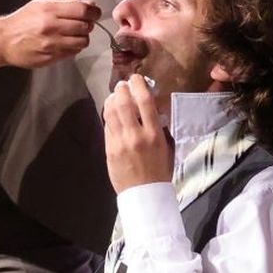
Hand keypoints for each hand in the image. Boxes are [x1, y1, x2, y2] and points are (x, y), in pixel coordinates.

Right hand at [0, 0, 100, 67]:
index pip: (83, 10)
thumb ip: (66, 2)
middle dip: (88, 25)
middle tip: (83, 24)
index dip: (94, 11)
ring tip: (74, 35)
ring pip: (82, 42)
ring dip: (82, 37)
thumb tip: (89, 3)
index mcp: (49, 10)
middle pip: (85, 26)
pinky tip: (65, 43)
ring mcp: (51, 44)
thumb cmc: (23, 20)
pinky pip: (72, 52)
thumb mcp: (42, 4)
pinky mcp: (50, 58)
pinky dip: (73, 47)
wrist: (4, 40)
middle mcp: (51, 27)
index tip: (95, 13)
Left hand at [103, 74, 173, 192]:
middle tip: (122, 85)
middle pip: (124, 103)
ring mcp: (120, 142)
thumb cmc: (160, 170)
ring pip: (111, 112)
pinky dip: (108, 115)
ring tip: (114, 96)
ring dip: (111, 100)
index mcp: (154, 134)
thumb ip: (157, 126)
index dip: (139, 85)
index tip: (136, 78)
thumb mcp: (165, 146)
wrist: (145, 194)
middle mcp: (135, 135)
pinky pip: (107, 126)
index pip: (145, 101)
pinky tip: (111, 112)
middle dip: (122, 89)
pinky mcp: (109, 149)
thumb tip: (149, 107)